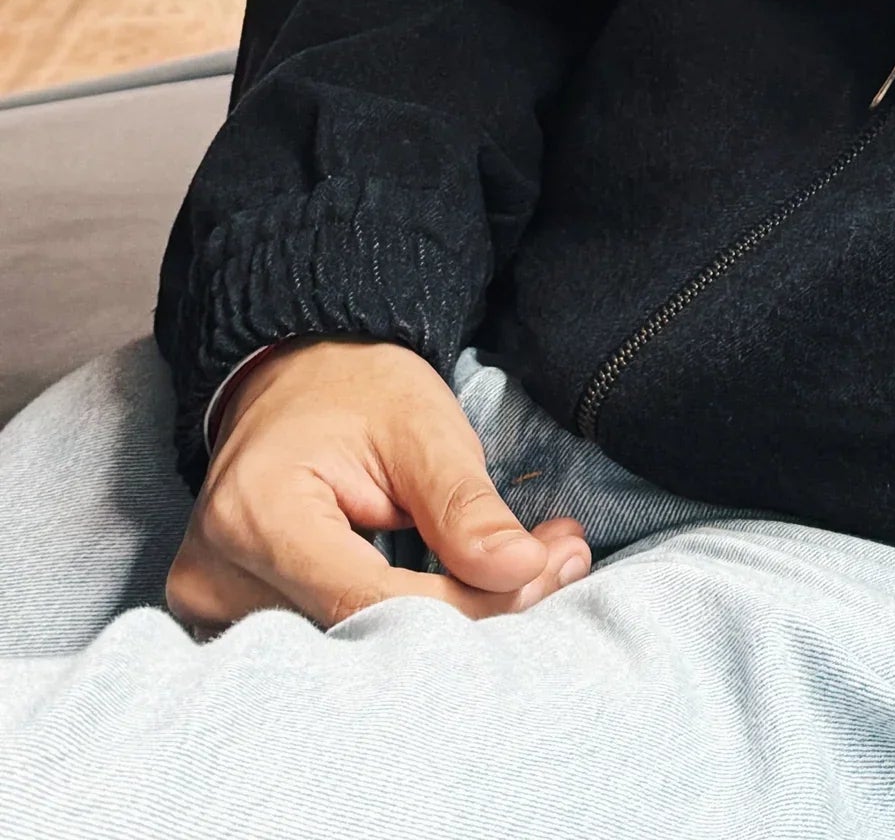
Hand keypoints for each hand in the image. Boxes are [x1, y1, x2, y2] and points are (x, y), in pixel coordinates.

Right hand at [166, 340, 591, 630]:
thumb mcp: (422, 426)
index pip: (369, 600)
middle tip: (551, 568)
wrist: (294, 376)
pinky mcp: (229, 619)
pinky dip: (398, 626)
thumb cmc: (354, 389)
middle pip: (357, 635)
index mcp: (256, 516)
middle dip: (467, 612)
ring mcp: (212, 606)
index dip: (464, 602)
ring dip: (440, 623)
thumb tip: (521, 572)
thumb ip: (464, 505)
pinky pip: (328, 643)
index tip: (542, 570)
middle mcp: (215, 576)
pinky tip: (456, 591)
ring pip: (348, 650)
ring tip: (513, 570)